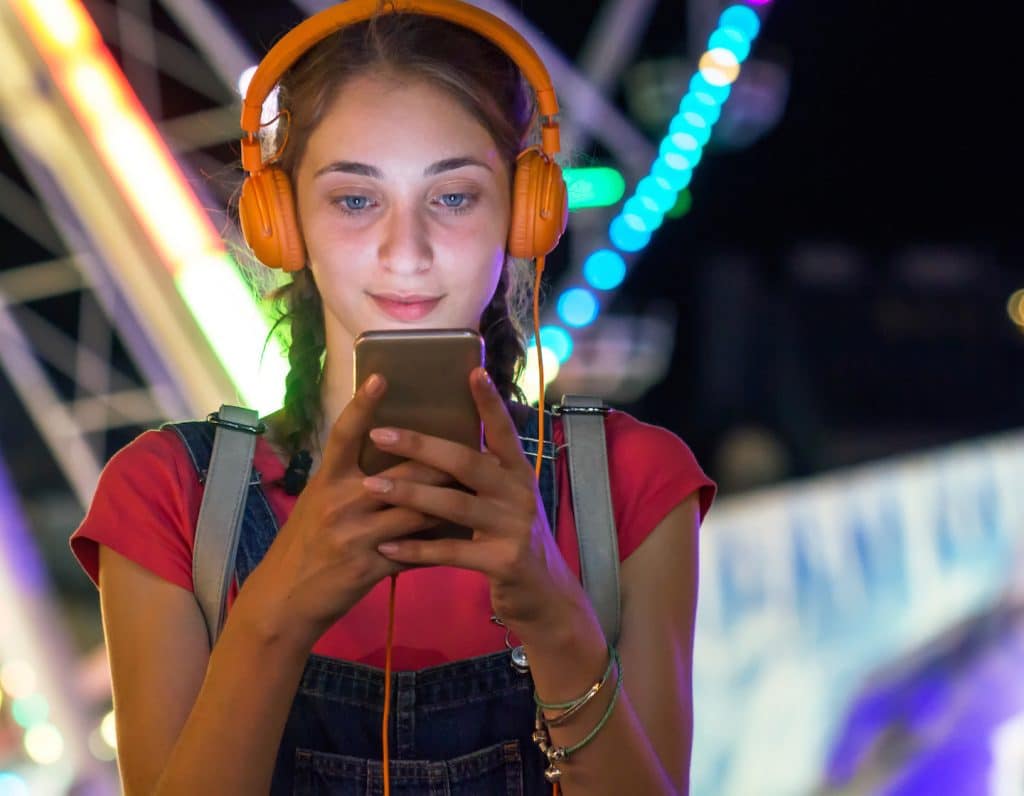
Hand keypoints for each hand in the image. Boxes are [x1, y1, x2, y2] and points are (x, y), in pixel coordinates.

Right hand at [242, 374, 449, 648]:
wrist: (284, 600)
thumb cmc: (304, 545)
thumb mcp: (317, 504)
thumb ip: (348, 481)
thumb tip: (388, 456)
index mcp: (326, 481)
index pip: (344, 434)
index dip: (362, 405)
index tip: (382, 377)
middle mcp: (340, 502)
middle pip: (402, 472)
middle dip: (442, 461)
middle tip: (476, 444)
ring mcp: (356, 535)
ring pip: (418, 509)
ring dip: (450, 500)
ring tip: (480, 489)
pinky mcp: (369, 566)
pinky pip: (416, 550)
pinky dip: (440, 543)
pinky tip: (464, 538)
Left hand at [365, 368, 582, 634]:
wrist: (544, 594)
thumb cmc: (512, 538)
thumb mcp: (506, 501)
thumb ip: (482, 475)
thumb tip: (439, 444)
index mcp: (518, 472)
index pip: (503, 430)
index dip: (488, 401)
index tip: (472, 370)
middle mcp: (519, 493)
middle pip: (466, 461)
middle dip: (420, 446)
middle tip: (380, 434)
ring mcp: (514, 527)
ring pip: (453, 504)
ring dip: (408, 494)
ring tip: (371, 487)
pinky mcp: (504, 560)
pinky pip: (452, 551)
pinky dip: (417, 549)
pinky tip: (388, 548)